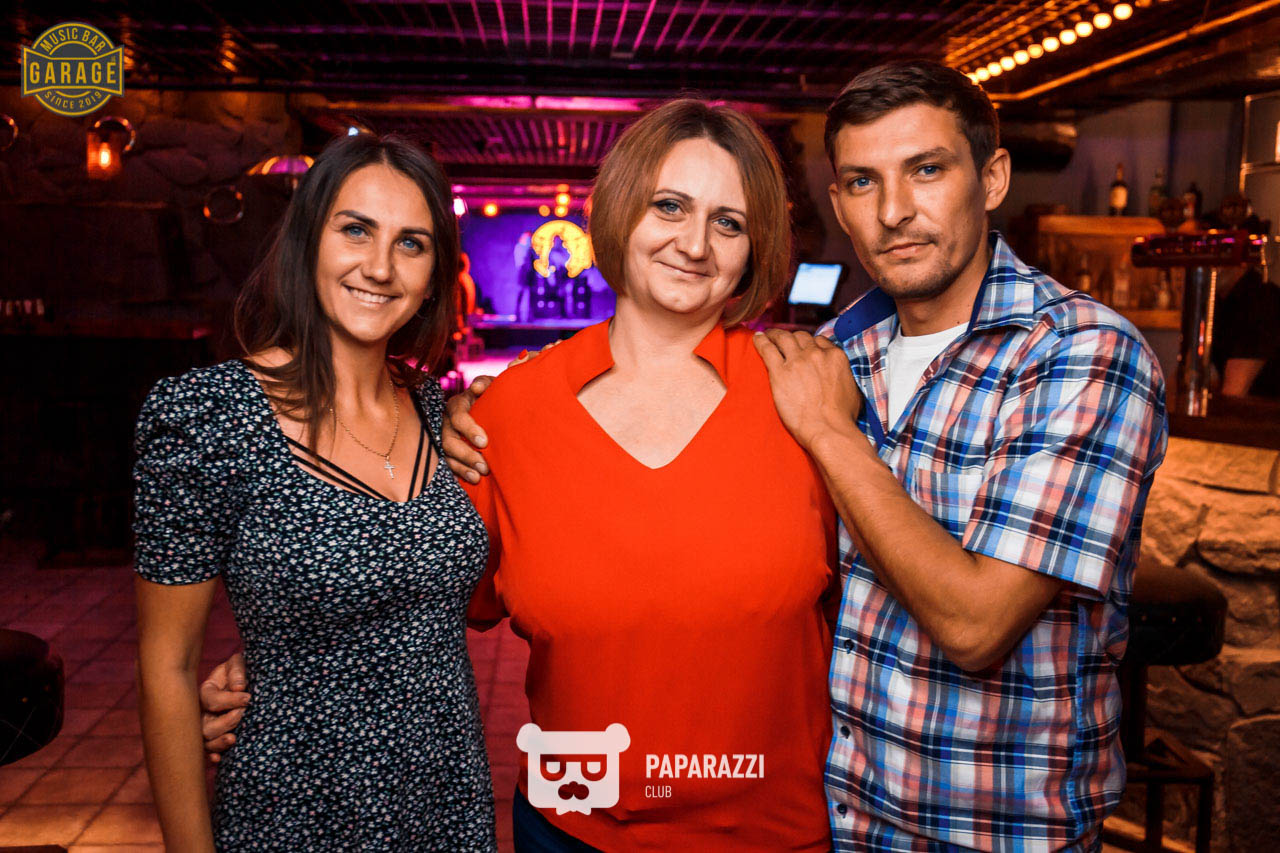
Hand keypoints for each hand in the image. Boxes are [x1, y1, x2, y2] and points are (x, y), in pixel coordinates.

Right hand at [200, 652, 248, 761]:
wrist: (239, 684)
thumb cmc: (236, 673)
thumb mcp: (236, 665)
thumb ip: (237, 671)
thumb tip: (239, 687)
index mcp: (205, 693)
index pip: (211, 700)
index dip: (229, 700)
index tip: (247, 697)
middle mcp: (202, 713)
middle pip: (204, 725)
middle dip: (224, 722)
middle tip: (241, 714)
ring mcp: (205, 727)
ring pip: (205, 741)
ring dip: (218, 742)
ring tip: (233, 738)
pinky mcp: (214, 739)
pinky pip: (208, 751)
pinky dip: (212, 755)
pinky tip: (219, 758)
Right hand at [443, 376, 492, 482]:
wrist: (493, 411)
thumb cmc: (493, 398)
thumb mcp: (492, 387)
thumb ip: (485, 384)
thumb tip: (478, 387)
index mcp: (456, 404)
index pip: (457, 416)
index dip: (469, 429)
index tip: (485, 442)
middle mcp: (446, 421)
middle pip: (448, 439)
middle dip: (466, 454)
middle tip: (485, 466)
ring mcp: (444, 438)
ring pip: (446, 454)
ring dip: (462, 466)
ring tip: (479, 476)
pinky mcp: (447, 452)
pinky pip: (448, 464)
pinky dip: (459, 473)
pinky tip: (472, 480)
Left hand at [752, 329, 862, 450]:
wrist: (828, 429)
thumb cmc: (842, 417)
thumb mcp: (852, 390)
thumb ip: (845, 376)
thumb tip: (841, 375)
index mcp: (835, 357)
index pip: (819, 340)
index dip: (810, 343)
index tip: (803, 346)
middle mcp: (816, 354)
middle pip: (800, 337)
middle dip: (792, 337)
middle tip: (783, 340)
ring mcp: (797, 361)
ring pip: (783, 338)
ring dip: (775, 335)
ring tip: (768, 335)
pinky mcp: (780, 372)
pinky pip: (767, 349)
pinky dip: (761, 341)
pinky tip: (757, 338)